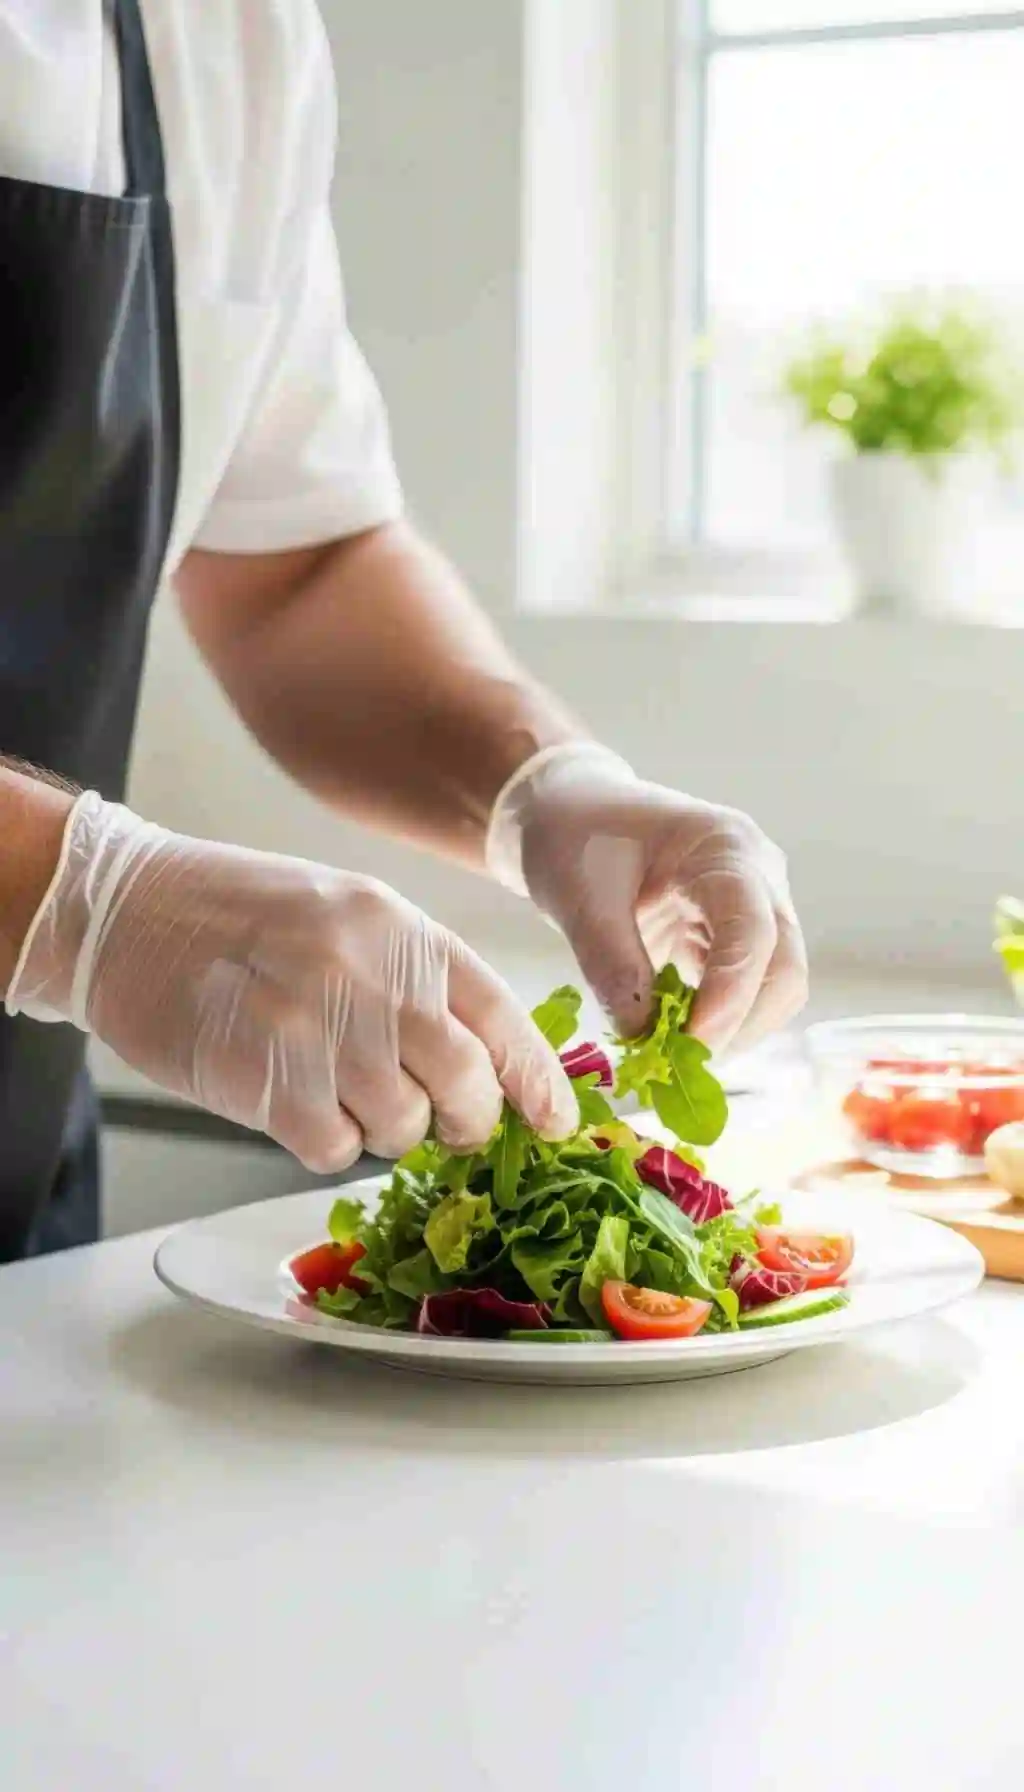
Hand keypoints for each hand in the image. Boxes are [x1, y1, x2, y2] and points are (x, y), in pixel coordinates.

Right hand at [6, 793, 577, 1170]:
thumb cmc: (238, 914)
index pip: (500, 1015)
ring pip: (401, 1127)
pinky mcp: (268, 1084)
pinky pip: (334, 1149)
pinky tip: (295, 1104)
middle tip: (446, 1124)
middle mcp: (373, 979)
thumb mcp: (348, 913)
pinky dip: (324, 1142)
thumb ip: (414, 975)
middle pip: (465, 1082)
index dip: (538, 1078)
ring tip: (341, 1093)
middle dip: (468, 1119)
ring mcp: (321, 1032)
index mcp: (401, 930)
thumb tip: (479, 1058)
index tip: (558, 1121)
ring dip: (384, 1130)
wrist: (126, 913)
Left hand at [487, 745, 807, 1051]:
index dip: (732, 994)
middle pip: (783, 968)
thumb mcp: (580, 898)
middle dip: (739, 1025)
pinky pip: (741, 992)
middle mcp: (757, 878)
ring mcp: (752, 909)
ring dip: (729, 1031)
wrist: (567, 812)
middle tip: (677, 1066)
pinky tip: (669, 1040)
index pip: (754, 929)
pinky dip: (712, 1023)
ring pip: (772, 989)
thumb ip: (611, 966)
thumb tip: (643, 1039)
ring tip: (667, 1057)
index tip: (694, 1045)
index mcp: (726, 848)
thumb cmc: (573, 836)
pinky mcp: (732, 939)